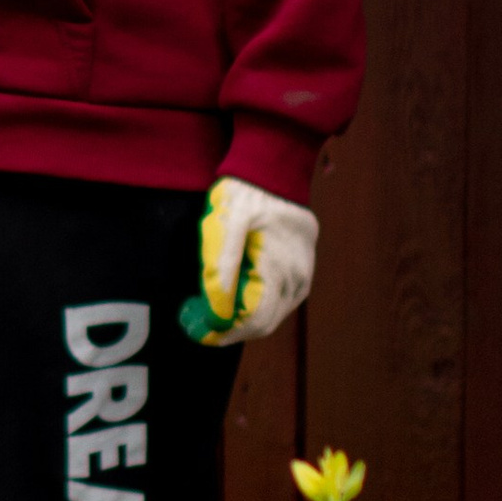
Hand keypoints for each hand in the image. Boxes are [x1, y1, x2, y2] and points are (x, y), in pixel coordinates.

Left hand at [182, 179, 317, 346]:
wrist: (273, 167)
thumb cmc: (244, 193)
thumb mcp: (223, 224)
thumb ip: (220, 267)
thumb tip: (217, 310)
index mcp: (278, 270)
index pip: (254, 322)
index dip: (224, 333)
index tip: (197, 329)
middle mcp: (298, 278)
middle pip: (264, 324)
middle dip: (231, 328)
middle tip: (199, 319)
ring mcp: (304, 274)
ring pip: (274, 314)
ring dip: (244, 316)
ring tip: (214, 303)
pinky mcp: (303, 268)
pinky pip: (281, 298)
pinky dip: (258, 302)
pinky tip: (237, 291)